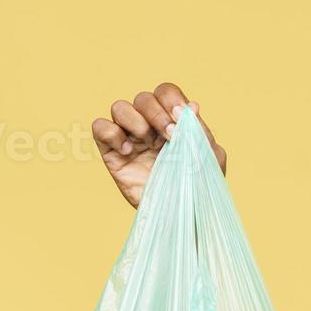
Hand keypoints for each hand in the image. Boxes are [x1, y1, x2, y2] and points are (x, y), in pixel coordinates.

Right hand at [91, 82, 227, 207]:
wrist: (182, 217)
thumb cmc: (199, 188)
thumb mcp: (210, 159)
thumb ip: (201, 132)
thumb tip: (192, 106)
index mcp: (174, 122)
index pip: (166, 93)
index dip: (171, 100)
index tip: (181, 121)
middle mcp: (150, 126)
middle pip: (143, 98)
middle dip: (157, 113)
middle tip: (169, 137)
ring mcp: (130, 138)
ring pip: (120, 107)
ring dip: (134, 120)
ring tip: (146, 143)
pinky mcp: (112, 153)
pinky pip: (100, 127)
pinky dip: (111, 133)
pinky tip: (128, 152)